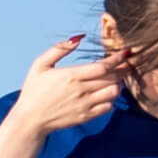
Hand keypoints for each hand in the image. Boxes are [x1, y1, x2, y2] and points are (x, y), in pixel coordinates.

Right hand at [8, 33, 123, 140]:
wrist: (30, 119)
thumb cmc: (33, 90)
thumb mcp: (40, 65)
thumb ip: (59, 49)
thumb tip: (78, 38)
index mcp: (71, 75)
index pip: (102, 66)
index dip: (117, 59)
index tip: (125, 53)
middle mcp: (81, 90)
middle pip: (112, 78)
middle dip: (123, 69)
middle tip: (127, 64)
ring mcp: (85, 105)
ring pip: (113, 93)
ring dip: (118, 84)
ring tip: (116, 79)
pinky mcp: (86, 116)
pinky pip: (108, 107)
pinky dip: (111, 99)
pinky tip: (106, 94)